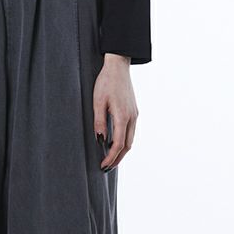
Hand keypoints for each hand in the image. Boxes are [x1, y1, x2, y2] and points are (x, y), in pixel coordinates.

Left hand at [93, 53, 137, 170]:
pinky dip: (124, 141)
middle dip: (117, 158)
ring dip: (122, 151)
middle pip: (127, 145)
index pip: (119, 144)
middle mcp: (132, 117)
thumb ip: (99, 121)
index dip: (111, 157)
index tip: (103, 165)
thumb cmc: (106, 82)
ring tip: (110, 158)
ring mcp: (134, 114)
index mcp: (122, 116)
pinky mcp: (134, 111)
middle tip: (106, 168)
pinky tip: (115, 143)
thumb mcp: (98, 101)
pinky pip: (131, 131)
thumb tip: (100, 139)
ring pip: (131, 139)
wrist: (118, 66)